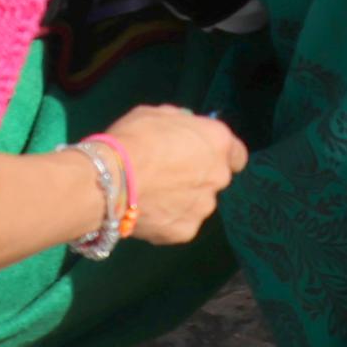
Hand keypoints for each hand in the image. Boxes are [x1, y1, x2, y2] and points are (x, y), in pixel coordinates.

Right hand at [104, 103, 250, 246]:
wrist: (110, 179)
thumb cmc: (134, 137)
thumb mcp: (160, 115)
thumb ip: (180, 125)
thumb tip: (181, 132)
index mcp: (218, 142)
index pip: (236, 154)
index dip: (218, 155)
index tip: (202, 157)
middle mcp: (219, 176)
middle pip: (215, 179)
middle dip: (198, 178)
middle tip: (169, 177)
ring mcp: (203, 207)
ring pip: (198, 204)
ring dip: (183, 201)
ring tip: (153, 197)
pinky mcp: (185, 232)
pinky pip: (179, 224)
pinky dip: (167, 221)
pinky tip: (146, 213)